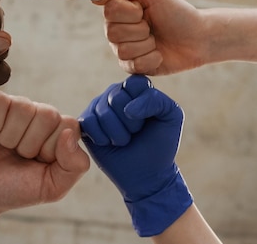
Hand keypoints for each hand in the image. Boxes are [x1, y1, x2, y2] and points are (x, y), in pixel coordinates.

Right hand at [0, 90, 89, 243]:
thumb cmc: (13, 189)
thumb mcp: (51, 187)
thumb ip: (74, 165)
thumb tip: (69, 133)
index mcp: (55, 130)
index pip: (68, 124)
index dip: (50, 148)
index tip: (36, 162)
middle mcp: (35, 113)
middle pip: (47, 114)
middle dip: (29, 144)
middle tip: (15, 156)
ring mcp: (11, 105)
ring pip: (22, 107)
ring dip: (9, 136)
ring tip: (0, 146)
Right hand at [78, 75, 192, 236]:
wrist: (146, 174)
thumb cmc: (160, 144)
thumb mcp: (171, 117)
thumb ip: (156, 100)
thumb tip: (127, 108)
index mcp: (136, 89)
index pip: (134, 83)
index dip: (141, 104)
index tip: (148, 120)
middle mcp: (115, 94)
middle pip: (115, 96)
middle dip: (129, 122)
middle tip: (135, 133)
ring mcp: (98, 108)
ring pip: (101, 110)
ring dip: (117, 133)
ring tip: (124, 141)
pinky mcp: (85, 124)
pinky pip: (87, 122)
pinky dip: (101, 137)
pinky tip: (108, 143)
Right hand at [92, 0, 206, 74]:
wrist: (199, 37)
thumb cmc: (176, 12)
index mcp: (117, 11)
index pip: (110, 11)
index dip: (132, 11)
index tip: (145, 9)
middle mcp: (115, 31)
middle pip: (113, 32)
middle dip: (140, 28)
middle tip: (152, 26)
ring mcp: (123, 50)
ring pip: (122, 50)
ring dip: (147, 44)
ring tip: (156, 39)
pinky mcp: (133, 68)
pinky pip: (133, 65)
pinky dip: (152, 58)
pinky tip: (159, 54)